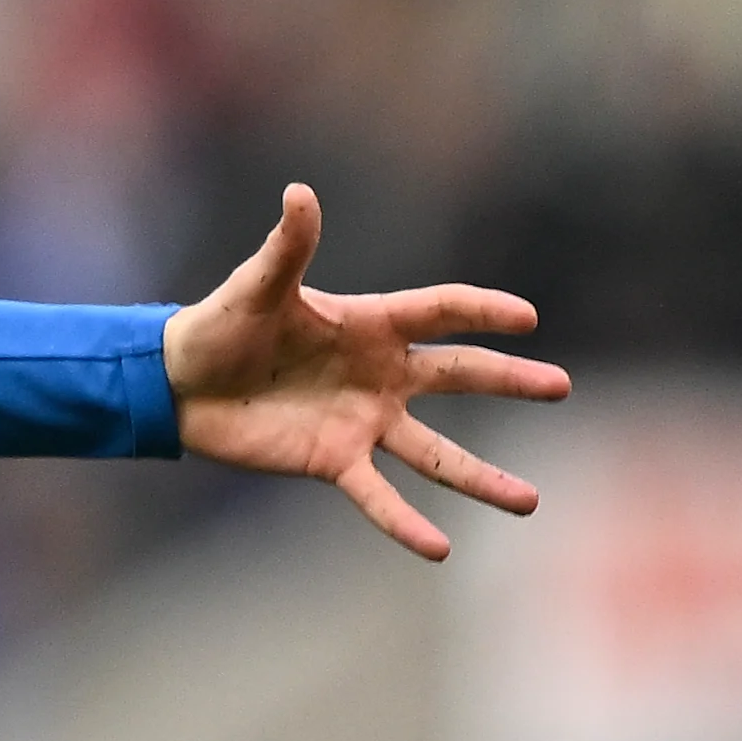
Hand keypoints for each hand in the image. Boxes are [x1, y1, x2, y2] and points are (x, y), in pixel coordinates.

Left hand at [161, 183, 569, 560]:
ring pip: (436, 453)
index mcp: (369, 324)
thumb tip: (299, 192)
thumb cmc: (220, 325)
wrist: (180, 383)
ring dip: (481, 478)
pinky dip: (407, 523)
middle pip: (458, 376)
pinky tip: (441, 548)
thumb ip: (287, 248)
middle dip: (509, 381)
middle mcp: (379, 374)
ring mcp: (363, 421)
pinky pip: (379, 496)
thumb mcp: (257, 287)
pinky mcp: (335, 460)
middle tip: (561, 386)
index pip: (439, 313)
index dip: (481, 312)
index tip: (527, 318)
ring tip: (529, 501)